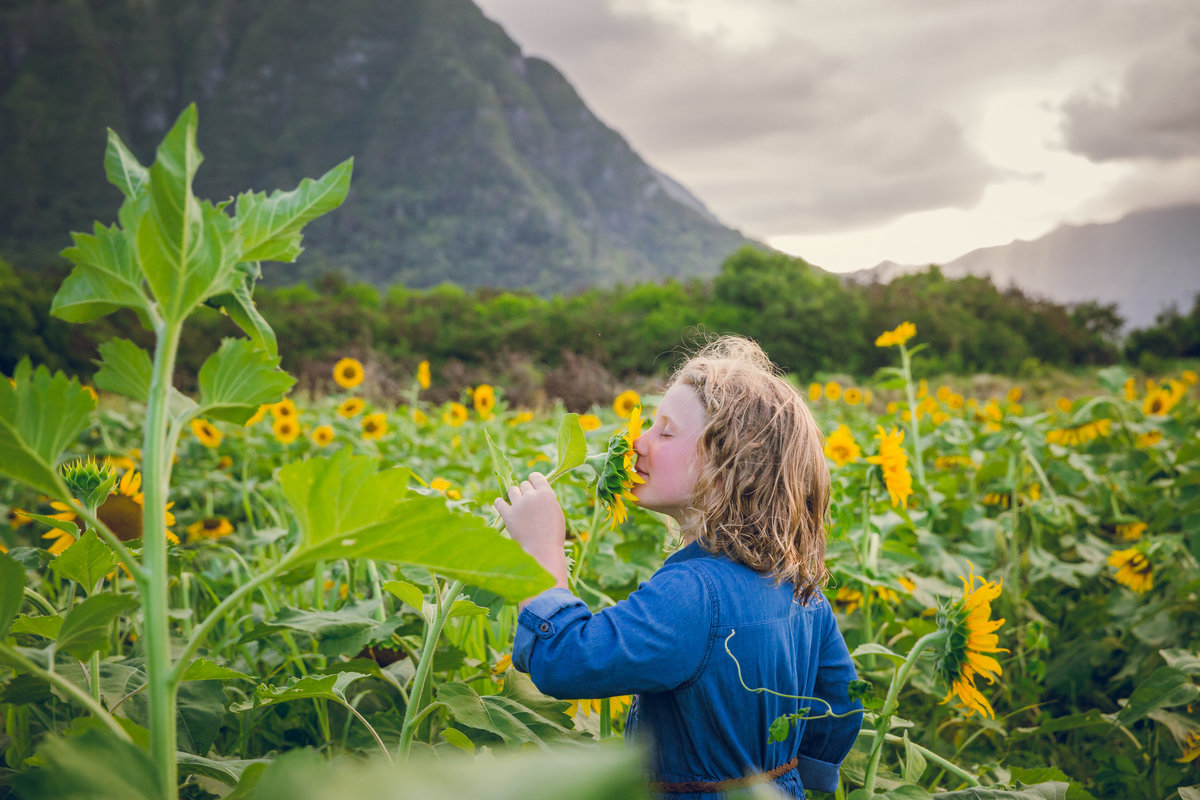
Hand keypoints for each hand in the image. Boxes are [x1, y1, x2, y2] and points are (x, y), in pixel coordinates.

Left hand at [493, 472, 568, 588]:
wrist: (543, 550)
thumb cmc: (553, 534)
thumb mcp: (556, 511)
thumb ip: (546, 498)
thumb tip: (536, 490)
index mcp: (546, 493)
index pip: (535, 476)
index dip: (533, 481)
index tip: (532, 486)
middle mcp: (532, 496)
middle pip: (523, 484)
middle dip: (525, 492)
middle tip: (528, 504)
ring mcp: (518, 505)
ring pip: (511, 490)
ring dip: (514, 496)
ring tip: (517, 506)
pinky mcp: (508, 515)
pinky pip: (499, 502)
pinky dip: (500, 504)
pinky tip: (503, 507)